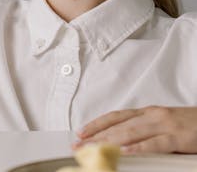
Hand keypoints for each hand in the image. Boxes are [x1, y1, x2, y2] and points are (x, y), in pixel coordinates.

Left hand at [71, 106, 196, 153]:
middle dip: (96, 136)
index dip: (96, 124)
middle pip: (118, 126)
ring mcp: (165, 125)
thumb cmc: (190, 125)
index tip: (81, 133)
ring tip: (93, 149)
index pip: (116, 117)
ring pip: (131, 132)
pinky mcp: (179, 137)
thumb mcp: (163, 125)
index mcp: (147, 113)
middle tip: (79, 145)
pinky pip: (156, 143)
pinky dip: (139, 148)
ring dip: (109, 142)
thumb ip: (144, 131)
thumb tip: (121, 143)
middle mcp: (152, 116)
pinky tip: (125, 152)